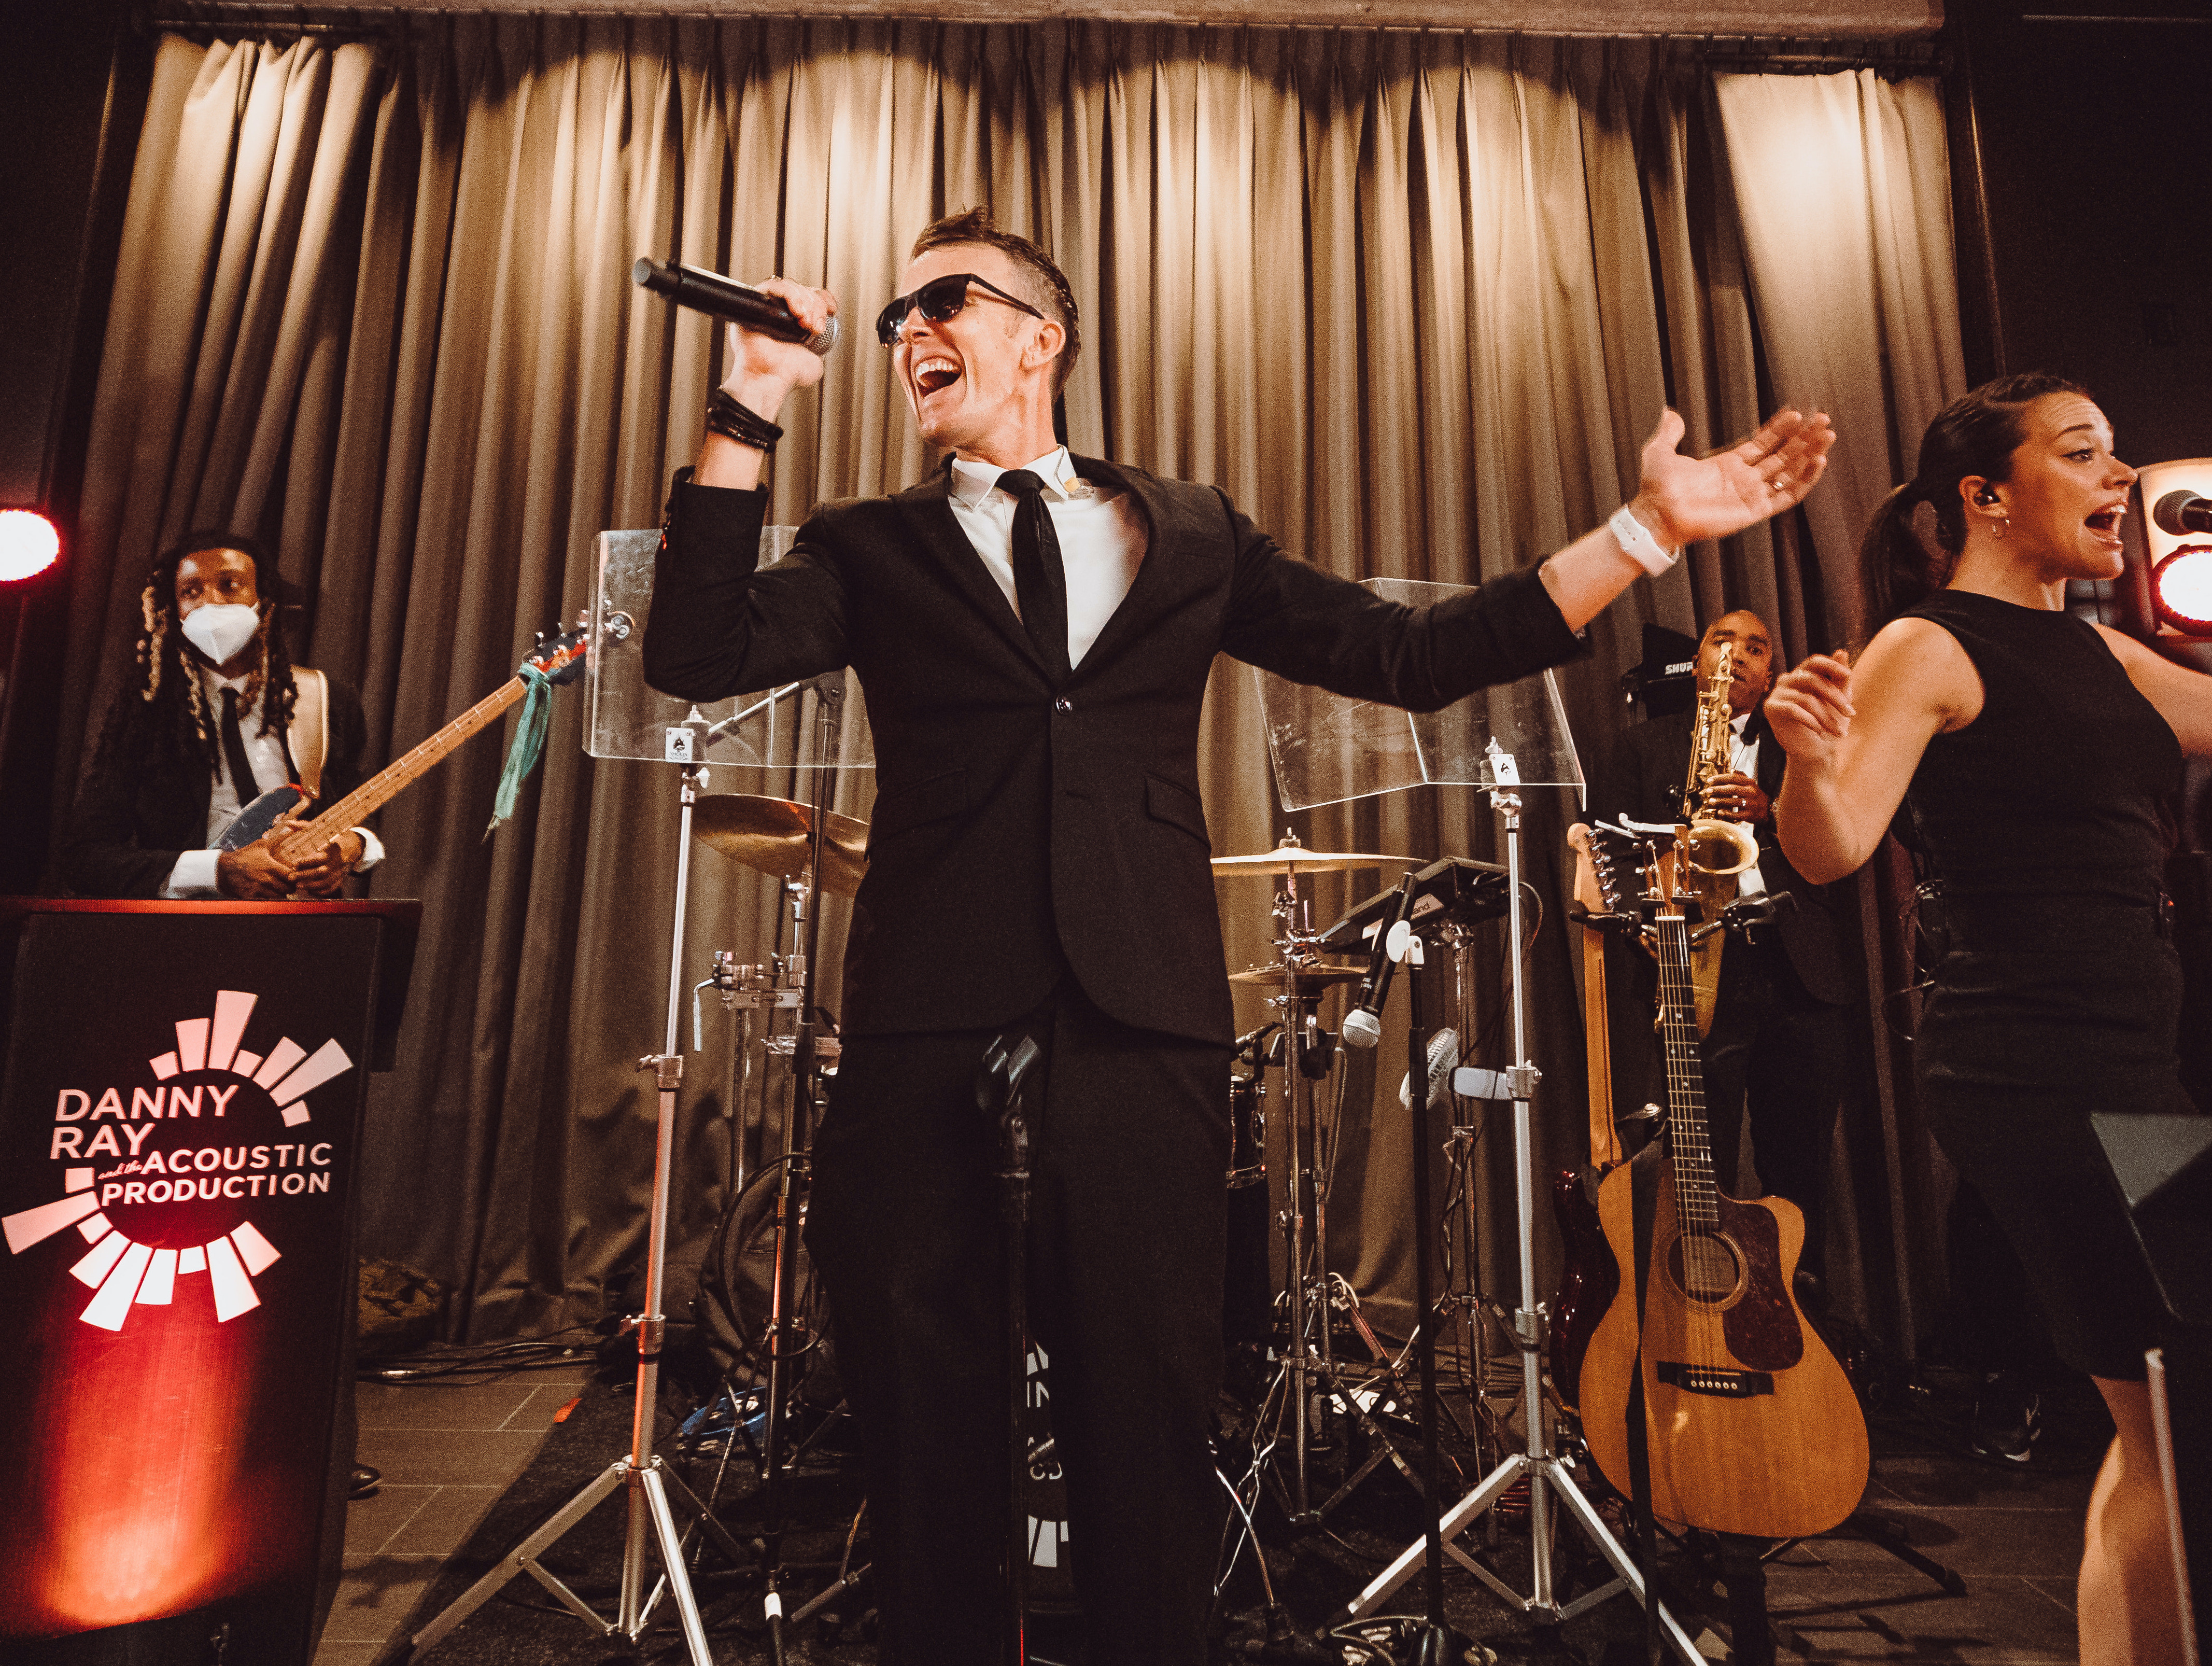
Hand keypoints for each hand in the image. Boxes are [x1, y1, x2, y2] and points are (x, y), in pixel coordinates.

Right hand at [216, 835, 296, 898]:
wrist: (224, 869)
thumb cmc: (244, 856)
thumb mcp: (261, 845)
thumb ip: (278, 838)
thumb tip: (292, 827)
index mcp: (271, 866)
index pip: (292, 877)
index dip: (296, 878)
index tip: (295, 877)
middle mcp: (266, 879)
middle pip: (288, 889)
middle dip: (290, 887)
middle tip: (289, 884)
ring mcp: (259, 889)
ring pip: (279, 897)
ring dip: (281, 894)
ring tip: (279, 889)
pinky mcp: (252, 897)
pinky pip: (267, 902)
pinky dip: (271, 900)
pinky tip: (269, 894)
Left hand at [284, 824, 361, 896]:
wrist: (352, 846)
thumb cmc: (331, 837)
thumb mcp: (319, 830)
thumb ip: (303, 827)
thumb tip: (288, 823)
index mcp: (332, 850)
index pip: (319, 858)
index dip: (306, 862)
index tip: (294, 863)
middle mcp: (336, 862)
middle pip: (322, 872)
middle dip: (305, 876)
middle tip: (291, 877)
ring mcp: (339, 871)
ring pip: (327, 882)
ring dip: (312, 885)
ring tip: (298, 886)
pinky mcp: (340, 878)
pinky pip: (332, 888)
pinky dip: (321, 891)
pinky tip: (311, 891)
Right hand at [719, 278, 836, 416]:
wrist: (770, 378)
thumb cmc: (787, 375)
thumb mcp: (815, 359)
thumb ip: (822, 344)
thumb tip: (823, 329)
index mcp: (792, 323)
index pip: (809, 297)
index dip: (823, 299)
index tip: (832, 310)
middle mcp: (779, 313)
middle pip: (803, 290)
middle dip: (816, 306)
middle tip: (815, 327)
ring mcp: (767, 308)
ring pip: (791, 286)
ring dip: (806, 303)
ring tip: (806, 324)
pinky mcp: (755, 303)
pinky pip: (773, 286)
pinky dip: (790, 295)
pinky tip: (796, 312)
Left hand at [1628, 407, 1835, 548]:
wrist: (1656, 514)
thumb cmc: (1655, 488)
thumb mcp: (1660, 451)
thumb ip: (1669, 432)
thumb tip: (1669, 412)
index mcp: (1726, 466)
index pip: (1762, 444)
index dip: (1781, 429)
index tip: (1797, 413)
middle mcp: (1742, 480)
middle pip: (1783, 455)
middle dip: (1804, 438)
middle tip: (1823, 420)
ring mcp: (1750, 495)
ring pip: (1790, 473)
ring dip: (1810, 454)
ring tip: (1827, 435)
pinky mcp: (1754, 510)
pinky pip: (1787, 496)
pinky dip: (1804, 480)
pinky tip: (1818, 461)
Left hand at [1705, 771, 1768, 822]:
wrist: (1768, 809)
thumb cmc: (1755, 795)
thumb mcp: (1751, 784)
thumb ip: (1741, 776)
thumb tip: (1731, 770)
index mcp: (1749, 783)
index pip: (1733, 778)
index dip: (1720, 778)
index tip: (1709, 780)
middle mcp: (1751, 792)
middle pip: (1733, 789)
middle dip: (1719, 790)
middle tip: (1708, 791)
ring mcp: (1751, 804)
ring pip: (1734, 802)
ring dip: (1721, 801)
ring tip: (1711, 801)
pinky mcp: (1749, 815)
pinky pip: (1737, 815)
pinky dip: (1728, 814)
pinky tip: (1720, 812)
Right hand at [1764, 651, 1855, 769]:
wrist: (1815, 749)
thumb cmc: (1828, 721)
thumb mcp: (1840, 699)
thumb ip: (1840, 678)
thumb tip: (1841, 651)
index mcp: (1803, 674)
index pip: (1814, 662)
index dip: (1830, 665)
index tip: (1848, 675)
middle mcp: (1788, 680)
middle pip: (1812, 680)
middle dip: (1835, 697)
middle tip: (1850, 713)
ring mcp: (1777, 693)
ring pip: (1806, 699)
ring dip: (1826, 717)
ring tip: (1839, 731)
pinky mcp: (1770, 708)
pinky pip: (1793, 709)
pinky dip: (1810, 721)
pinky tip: (1819, 731)